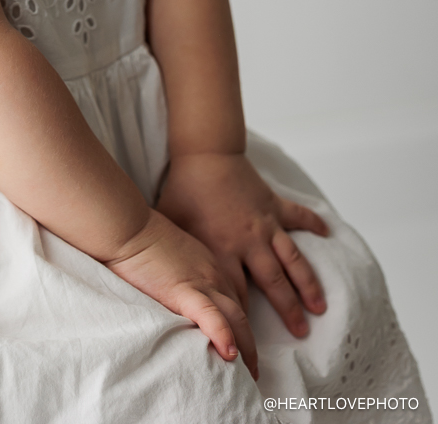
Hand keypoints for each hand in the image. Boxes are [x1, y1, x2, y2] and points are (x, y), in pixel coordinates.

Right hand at [105, 208, 257, 378]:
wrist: (127, 225)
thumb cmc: (139, 237)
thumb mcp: (170, 255)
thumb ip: (179, 273)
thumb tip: (175, 292)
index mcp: (209, 265)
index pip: (234, 300)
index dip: (240, 326)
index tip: (241, 346)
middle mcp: (214, 274)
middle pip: (242, 313)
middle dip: (250, 344)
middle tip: (252, 370)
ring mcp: (202, 282)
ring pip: (236, 319)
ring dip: (246, 349)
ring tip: (249, 375)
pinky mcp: (184, 290)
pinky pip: (211, 316)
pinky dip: (223, 335)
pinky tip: (230, 354)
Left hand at [155, 153, 328, 337]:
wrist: (204, 154)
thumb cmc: (183, 188)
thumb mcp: (172, 224)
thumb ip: (175, 252)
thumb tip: (161, 276)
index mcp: (223, 250)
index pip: (237, 293)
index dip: (244, 318)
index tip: (252, 335)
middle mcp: (249, 242)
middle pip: (274, 283)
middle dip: (288, 310)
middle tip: (302, 333)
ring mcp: (265, 223)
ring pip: (293, 259)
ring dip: (307, 283)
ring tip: (320, 306)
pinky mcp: (273, 203)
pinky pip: (299, 216)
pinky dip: (314, 224)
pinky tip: (328, 234)